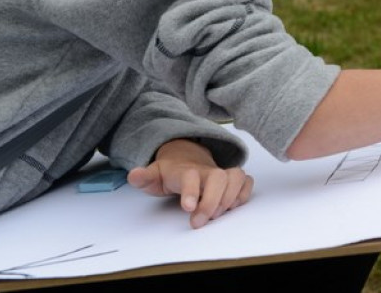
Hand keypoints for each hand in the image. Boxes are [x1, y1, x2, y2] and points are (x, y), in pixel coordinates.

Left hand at [127, 139, 253, 228]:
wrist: (186, 158)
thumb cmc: (170, 172)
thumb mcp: (153, 175)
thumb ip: (144, 177)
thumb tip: (134, 175)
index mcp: (186, 171)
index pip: (191, 177)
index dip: (192, 191)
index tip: (188, 208)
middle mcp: (207, 171)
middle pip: (219, 177)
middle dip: (213, 201)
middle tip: (199, 222)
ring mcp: (221, 173)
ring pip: (236, 176)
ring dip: (231, 197)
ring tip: (217, 214)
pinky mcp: (232, 179)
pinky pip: (246, 181)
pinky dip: (244, 193)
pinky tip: (232, 206)